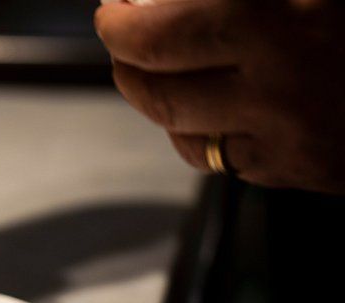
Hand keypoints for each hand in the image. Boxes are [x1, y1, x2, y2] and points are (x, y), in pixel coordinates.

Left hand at [96, 0, 344, 193]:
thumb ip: (234, 1)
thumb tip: (152, 4)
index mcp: (283, 29)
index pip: (161, 38)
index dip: (123, 26)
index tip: (115, 11)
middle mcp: (281, 91)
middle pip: (161, 95)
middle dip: (128, 65)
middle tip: (122, 35)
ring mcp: (289, 141)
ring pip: (183, 134)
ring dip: (158, 99)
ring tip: (159, 65)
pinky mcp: (300, 172)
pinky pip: (223, 158)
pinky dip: (202, 129)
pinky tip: (210, 100)